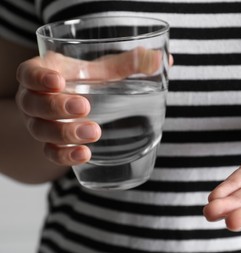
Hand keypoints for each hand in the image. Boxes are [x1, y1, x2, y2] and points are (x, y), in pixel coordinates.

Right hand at [15, 48, 169, 164]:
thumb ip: (130, 64)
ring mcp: (42, 123)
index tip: (58, 81)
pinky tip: (84, 154)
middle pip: (33, 104)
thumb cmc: (90, 81)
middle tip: (85, 107)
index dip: (38, 77)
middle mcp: (37, 99)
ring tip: (94, 132)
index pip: (29, 73)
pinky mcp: (52, 144)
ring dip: (64, 133)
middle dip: (57, 107)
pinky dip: (65, 156)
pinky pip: (50, 153)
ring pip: (40, 130)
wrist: (78, 106)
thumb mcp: (106, 70)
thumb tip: (163, 60)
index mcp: (46, 73)